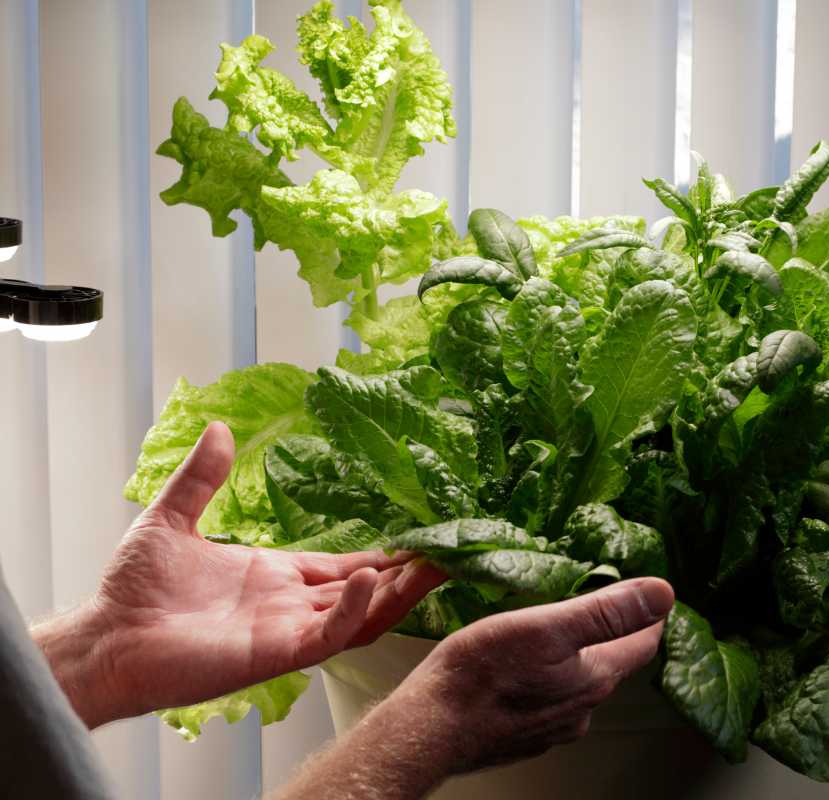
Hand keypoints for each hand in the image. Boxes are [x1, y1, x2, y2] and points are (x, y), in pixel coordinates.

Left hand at [35, 422, 445, 727]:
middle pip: (364, 592)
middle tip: (447, 553)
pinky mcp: (275, 654)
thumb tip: (218, 428)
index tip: (417, 539)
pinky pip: (327, 635)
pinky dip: (352, 610)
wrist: (107, 638)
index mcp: (273, 576)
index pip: (342, 566)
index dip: (380, 556)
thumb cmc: (133, 589)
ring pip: (359, 615)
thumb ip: (201, 476)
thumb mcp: (171, 517)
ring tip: (434, 566)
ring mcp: (286, 631)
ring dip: (397, 593)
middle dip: (407, 575)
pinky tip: (369, 580)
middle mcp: (288, 606)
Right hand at [274, 577, 673, 799]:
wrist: (428, 729)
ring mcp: (551, 726)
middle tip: (606, 599)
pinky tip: (525, 663)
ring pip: (578, 681)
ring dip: (577, 654)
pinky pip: (548, 698)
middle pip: (612, 662)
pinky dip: (547, 675)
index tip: (651, 593)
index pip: (644, 643)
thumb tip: (663, 593)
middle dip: (613, 631)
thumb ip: (607, 612)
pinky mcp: (522, 734)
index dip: (651, 614)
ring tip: (561, 626)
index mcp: (594, 678)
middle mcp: (580, 708)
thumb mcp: (547, 627)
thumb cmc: (481, 674)